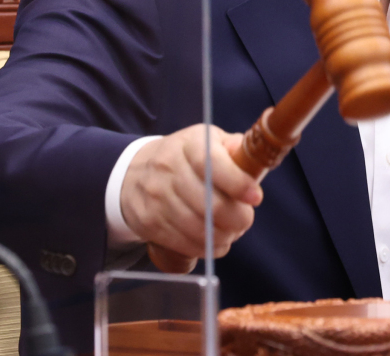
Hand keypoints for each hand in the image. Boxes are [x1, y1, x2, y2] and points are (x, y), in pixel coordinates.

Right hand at [120, 124, 263, 270]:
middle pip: (211, 204)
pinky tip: (216, 242)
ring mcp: (157, 197)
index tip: (255, 197)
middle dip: (237, 218)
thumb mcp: (207, 140)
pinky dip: (207, 248)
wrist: (133, 173)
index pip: (213, 164)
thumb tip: (256, 164)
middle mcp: (169, 168)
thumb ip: (234, 149)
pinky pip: (184, 243)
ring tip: (232, 232)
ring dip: (224, 236)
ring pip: (199, 228)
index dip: (238, 184)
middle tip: (245, 219)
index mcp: (190, 143)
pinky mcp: (150, 222)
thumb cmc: (184, 157)